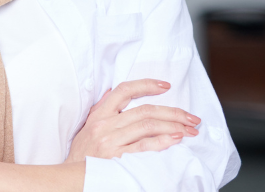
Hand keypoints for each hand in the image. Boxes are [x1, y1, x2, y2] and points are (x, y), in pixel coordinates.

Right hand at [66, 79, 200, 161]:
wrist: (72, 178)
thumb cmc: (82, 154)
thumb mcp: (87, 127)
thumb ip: (101, 110)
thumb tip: (111, 92)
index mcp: (99, 115)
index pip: (123, 91)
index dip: (146, 85)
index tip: (165, 86)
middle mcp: (105, 125)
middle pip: (144, 110)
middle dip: (173, 112)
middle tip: (191, 117)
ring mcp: (111, 141)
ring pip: (147, 125)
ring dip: (174, 126)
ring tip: (190, 129)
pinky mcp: (118, 158)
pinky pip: (144, 146)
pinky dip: (162, 140)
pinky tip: (176, 138)